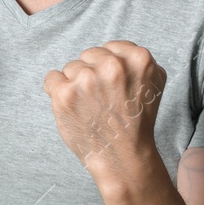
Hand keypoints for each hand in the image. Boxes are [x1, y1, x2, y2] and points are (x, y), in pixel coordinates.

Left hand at [43, 41, 165, 180]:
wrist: (121, 156)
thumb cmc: (133, 122)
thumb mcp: (152, 84)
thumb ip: (136, 62)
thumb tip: (116, 49)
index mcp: (138, 58)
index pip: (111, 48)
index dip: (109, 69)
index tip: (112, 88)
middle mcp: (113, 65)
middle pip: (89, 55)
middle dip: (92, 75)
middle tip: (101, 100)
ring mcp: (86, 79)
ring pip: (71, 67)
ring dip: (75, 85)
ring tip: (89, 107)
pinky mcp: (64, 93)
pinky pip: (51, 78)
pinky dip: (56, 92)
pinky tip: (72, 107)